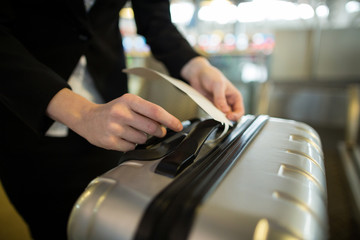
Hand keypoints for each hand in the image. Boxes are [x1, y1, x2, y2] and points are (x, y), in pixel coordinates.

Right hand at [47, 89, 182, 151]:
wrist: (87, 119)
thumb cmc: (113, 111)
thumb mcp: (129, 104)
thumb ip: (147, 112)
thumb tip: (166, 124)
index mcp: (129, 100)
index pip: (155, 111)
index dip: (170, 120)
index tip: (178, 126)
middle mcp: (121, 112)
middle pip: (151, 127)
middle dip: (158, 131)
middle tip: (157, 131)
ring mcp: (114, 127)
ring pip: (142, 139)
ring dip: (142, 138)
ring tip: (131, 131)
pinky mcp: (109, 141)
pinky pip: (131, 147)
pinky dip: (131, 144)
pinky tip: (123, 137)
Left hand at [181, 57, 244, 120]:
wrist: (198, 73)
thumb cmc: (211, 75)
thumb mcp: (218, 85)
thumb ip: (221, 98)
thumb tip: (224, 110)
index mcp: (235, 96)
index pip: (240, 111)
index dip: (235, 116)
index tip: (228, 116)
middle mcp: (228, 102)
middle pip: (231, 115)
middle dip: (226, 117)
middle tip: (220, 117)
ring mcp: (220, 105)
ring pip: (221, 116)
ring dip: (218, 116)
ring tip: (213, 112)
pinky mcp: (211, 106)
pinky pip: (212, 113)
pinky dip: (210, 114)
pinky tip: (208, 109)